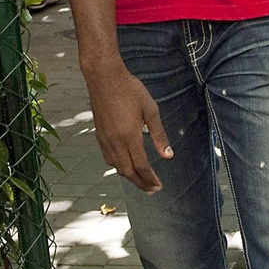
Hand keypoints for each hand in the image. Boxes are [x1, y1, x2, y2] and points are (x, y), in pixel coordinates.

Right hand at [84, 61, 172, 192]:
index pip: (141, 166)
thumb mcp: (150, 110)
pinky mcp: (99, 135)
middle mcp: (115, 142)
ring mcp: (105, 139)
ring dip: (129, 177)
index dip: (150, 179)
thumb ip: (159, 135)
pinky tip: (125, 165)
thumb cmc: (129, 90)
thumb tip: (168, 156)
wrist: (104, 78)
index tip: (158, 186)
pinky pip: (108, 158)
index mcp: (130, 136)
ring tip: (141, 181)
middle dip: (141, 183)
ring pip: (117, 167)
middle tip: (152, 190)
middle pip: (128, 172)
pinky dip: (118, 166)